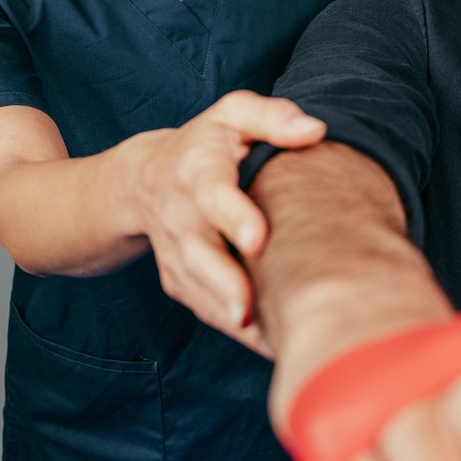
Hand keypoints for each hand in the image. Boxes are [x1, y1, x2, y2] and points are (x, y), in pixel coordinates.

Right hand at [122, 91, 325, 348]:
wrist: (145, 178)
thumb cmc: (208, 143)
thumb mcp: (233, 115)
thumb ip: (272, 118)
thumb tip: (315, 130)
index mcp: (198, 172)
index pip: (213, 195)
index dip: (233, 217)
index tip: (257, 239)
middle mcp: (181, 216)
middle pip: (198, 253)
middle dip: (222, 282)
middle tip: (248, 310)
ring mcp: (176, 252)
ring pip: (197, 289)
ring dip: (229, 316)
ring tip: (271, 341)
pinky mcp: (178, 279)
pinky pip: (203, 307)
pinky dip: (232, 328)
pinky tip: (272, 345)